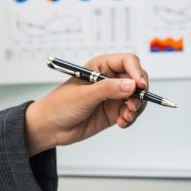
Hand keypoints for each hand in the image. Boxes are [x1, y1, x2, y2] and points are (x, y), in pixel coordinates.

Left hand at [25, 53, 148, 155]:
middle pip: (137, 79)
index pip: (127, 61)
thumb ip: (108, 89)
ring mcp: (112, 96)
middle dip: (140, 92)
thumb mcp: (83, 96)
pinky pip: (131, 112)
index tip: (140, 85)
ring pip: (137, 97)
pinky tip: (121, 123)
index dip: (137, 71)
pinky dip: (131, 118)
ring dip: (137, 107)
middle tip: (133, 105)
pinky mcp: (113, 111)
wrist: (49, 128)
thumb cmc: (59, 106)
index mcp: (99, 67)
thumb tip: (132, 85)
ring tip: (126, 117)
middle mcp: (109, 79)